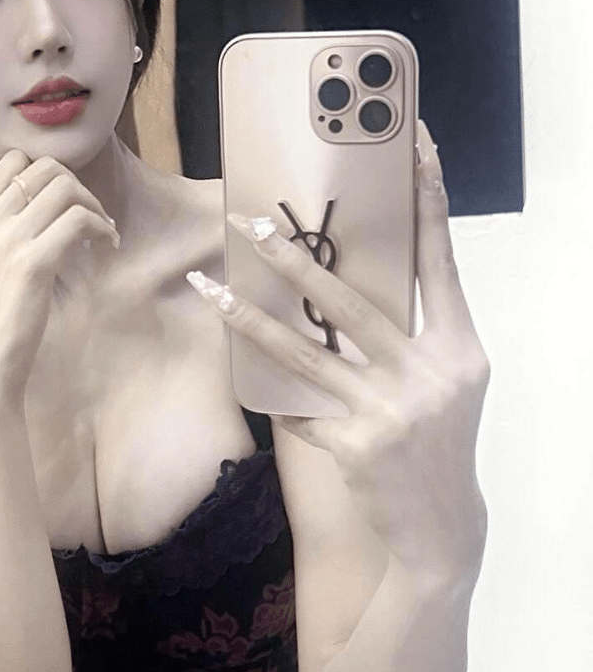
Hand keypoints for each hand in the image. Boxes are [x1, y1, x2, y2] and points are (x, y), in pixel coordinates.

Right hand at [0, 151, 119, 401]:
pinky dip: (102, 227)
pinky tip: (107, 244)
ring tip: (101, 231)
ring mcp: (4, 240)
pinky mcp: (32, 263)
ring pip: (65, 188)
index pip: (12, 161)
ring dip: (93, 205)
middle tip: (90, 216)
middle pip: (43, 169)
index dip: (47, 176)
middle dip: (76, 187)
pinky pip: (80, 219)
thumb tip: (42, 197)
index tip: (64, 203)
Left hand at [187, 121, 489, 577]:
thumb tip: (346, 283)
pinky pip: (299, 407)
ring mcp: (392, 411)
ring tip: (211, 287)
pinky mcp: (357, 445)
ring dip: (251, 317)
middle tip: (251, 224)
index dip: (429, 201)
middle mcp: (430, 373)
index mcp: (460, 348)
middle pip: (352, 303)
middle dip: (296, 260)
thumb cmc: (438, 440)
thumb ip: (412, 333)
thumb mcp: (446, 381)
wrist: (443, 526)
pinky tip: (242, 371)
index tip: (414, 146)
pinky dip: (272, 390)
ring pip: (305, 353)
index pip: (441, 261)